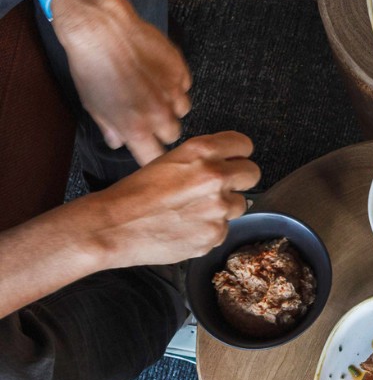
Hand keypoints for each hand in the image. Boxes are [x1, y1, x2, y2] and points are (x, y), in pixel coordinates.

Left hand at [51, 0, 191, 164]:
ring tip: (154, 91)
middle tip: (146, 113)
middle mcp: (159, 114)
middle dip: (161, 128)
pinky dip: (174, 84)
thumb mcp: (92, 104)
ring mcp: (174, 91)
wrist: (101, 27)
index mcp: (135, 128)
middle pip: (173, 135)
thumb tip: (118, 141)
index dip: (151, 155)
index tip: (147, 149)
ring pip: (182, 110)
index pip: (154, 158)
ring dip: (171, 106)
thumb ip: (111, 128)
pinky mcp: (181, 70)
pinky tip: (157, 73)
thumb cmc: (91, 65)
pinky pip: (184, 86)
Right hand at [90, 132, 260, 267]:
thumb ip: (203, 159)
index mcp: (202, 152)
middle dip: (240, 180)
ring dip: (224, 208)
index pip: (244, 145)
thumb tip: (227, 163)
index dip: (238, 154)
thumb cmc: (135, 194)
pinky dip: (209, 230)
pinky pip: (223, 229)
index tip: (234, 160)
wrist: (114, 226)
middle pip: (252, 173)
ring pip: (240, 205)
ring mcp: (218, 208)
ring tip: (194, 210)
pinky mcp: (214, 234)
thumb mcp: (169, 160)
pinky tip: (187, 228)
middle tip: (221, 187)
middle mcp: (215, 176)